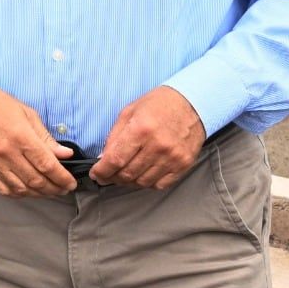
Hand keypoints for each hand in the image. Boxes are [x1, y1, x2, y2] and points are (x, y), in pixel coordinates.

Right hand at [0, 86, 75, 197]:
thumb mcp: (28, 114)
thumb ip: (47, 138)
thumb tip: (66, 154)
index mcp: (20, 137)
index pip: (47, 165)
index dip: (63, 178)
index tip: (71, 183)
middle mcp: (6, 153)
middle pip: (37, 181)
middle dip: (55, 189)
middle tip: (63, 189)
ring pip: (22, 189)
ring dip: (39, 194)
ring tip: (49, 191)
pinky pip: (4, 190)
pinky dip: (19, 194)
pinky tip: (28, 190)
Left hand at [89, 86, 204, 189]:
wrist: (192, 103)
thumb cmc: (159, 105)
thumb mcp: (129, 112)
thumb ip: (114, 136)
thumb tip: (103, 158)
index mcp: (141, 129)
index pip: (115, 159)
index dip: (102, 171)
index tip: (96, 174)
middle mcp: (158, 145)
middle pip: (128, 174)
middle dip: (112, 177)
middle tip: (107, 175)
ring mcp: (173, 157)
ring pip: (143, 182)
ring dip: (128, 182)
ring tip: (123, 174)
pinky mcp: (184, 164)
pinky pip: (160, 184)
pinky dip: (147, 183)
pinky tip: (141, 174)